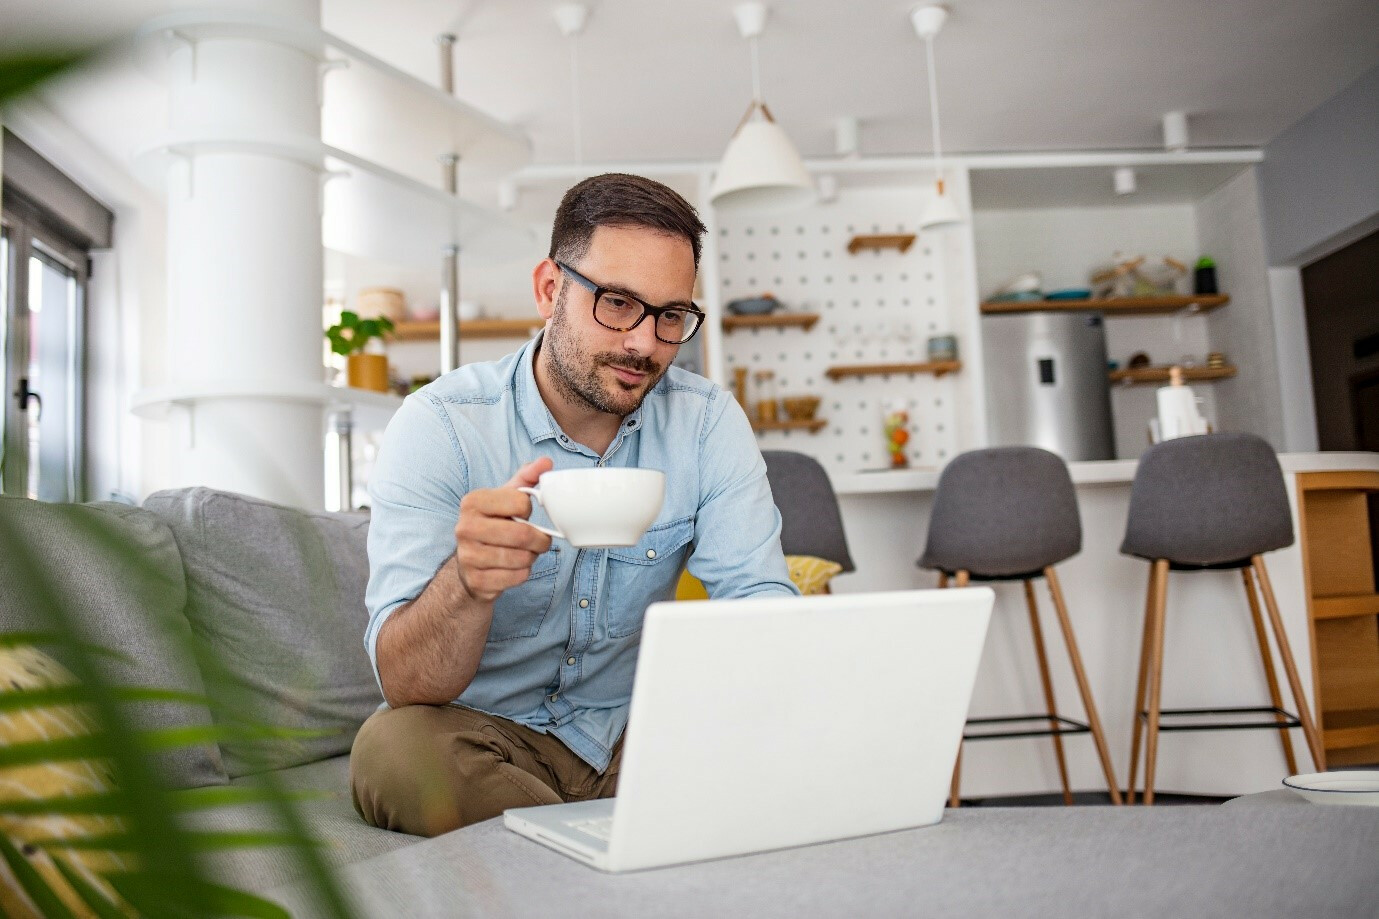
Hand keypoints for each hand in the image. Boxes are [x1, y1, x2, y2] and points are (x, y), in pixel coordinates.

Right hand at [453, 457, 554, 602]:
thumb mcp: (505, 499)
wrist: (468, 565)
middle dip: (539, 540)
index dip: (529, 511)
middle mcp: (465, 527)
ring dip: (531, 557)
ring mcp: (468, 556)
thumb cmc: (492, 526)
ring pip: (522, 558)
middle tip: (539, 540)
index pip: (520, 502)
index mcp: (472, 502)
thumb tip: (546, 462)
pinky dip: (523, 573)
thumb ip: (526, 479)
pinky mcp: (476, 580)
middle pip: (522, 534)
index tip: (523, 515)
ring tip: (525, 552)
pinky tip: (514, 567)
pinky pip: (516, 577)